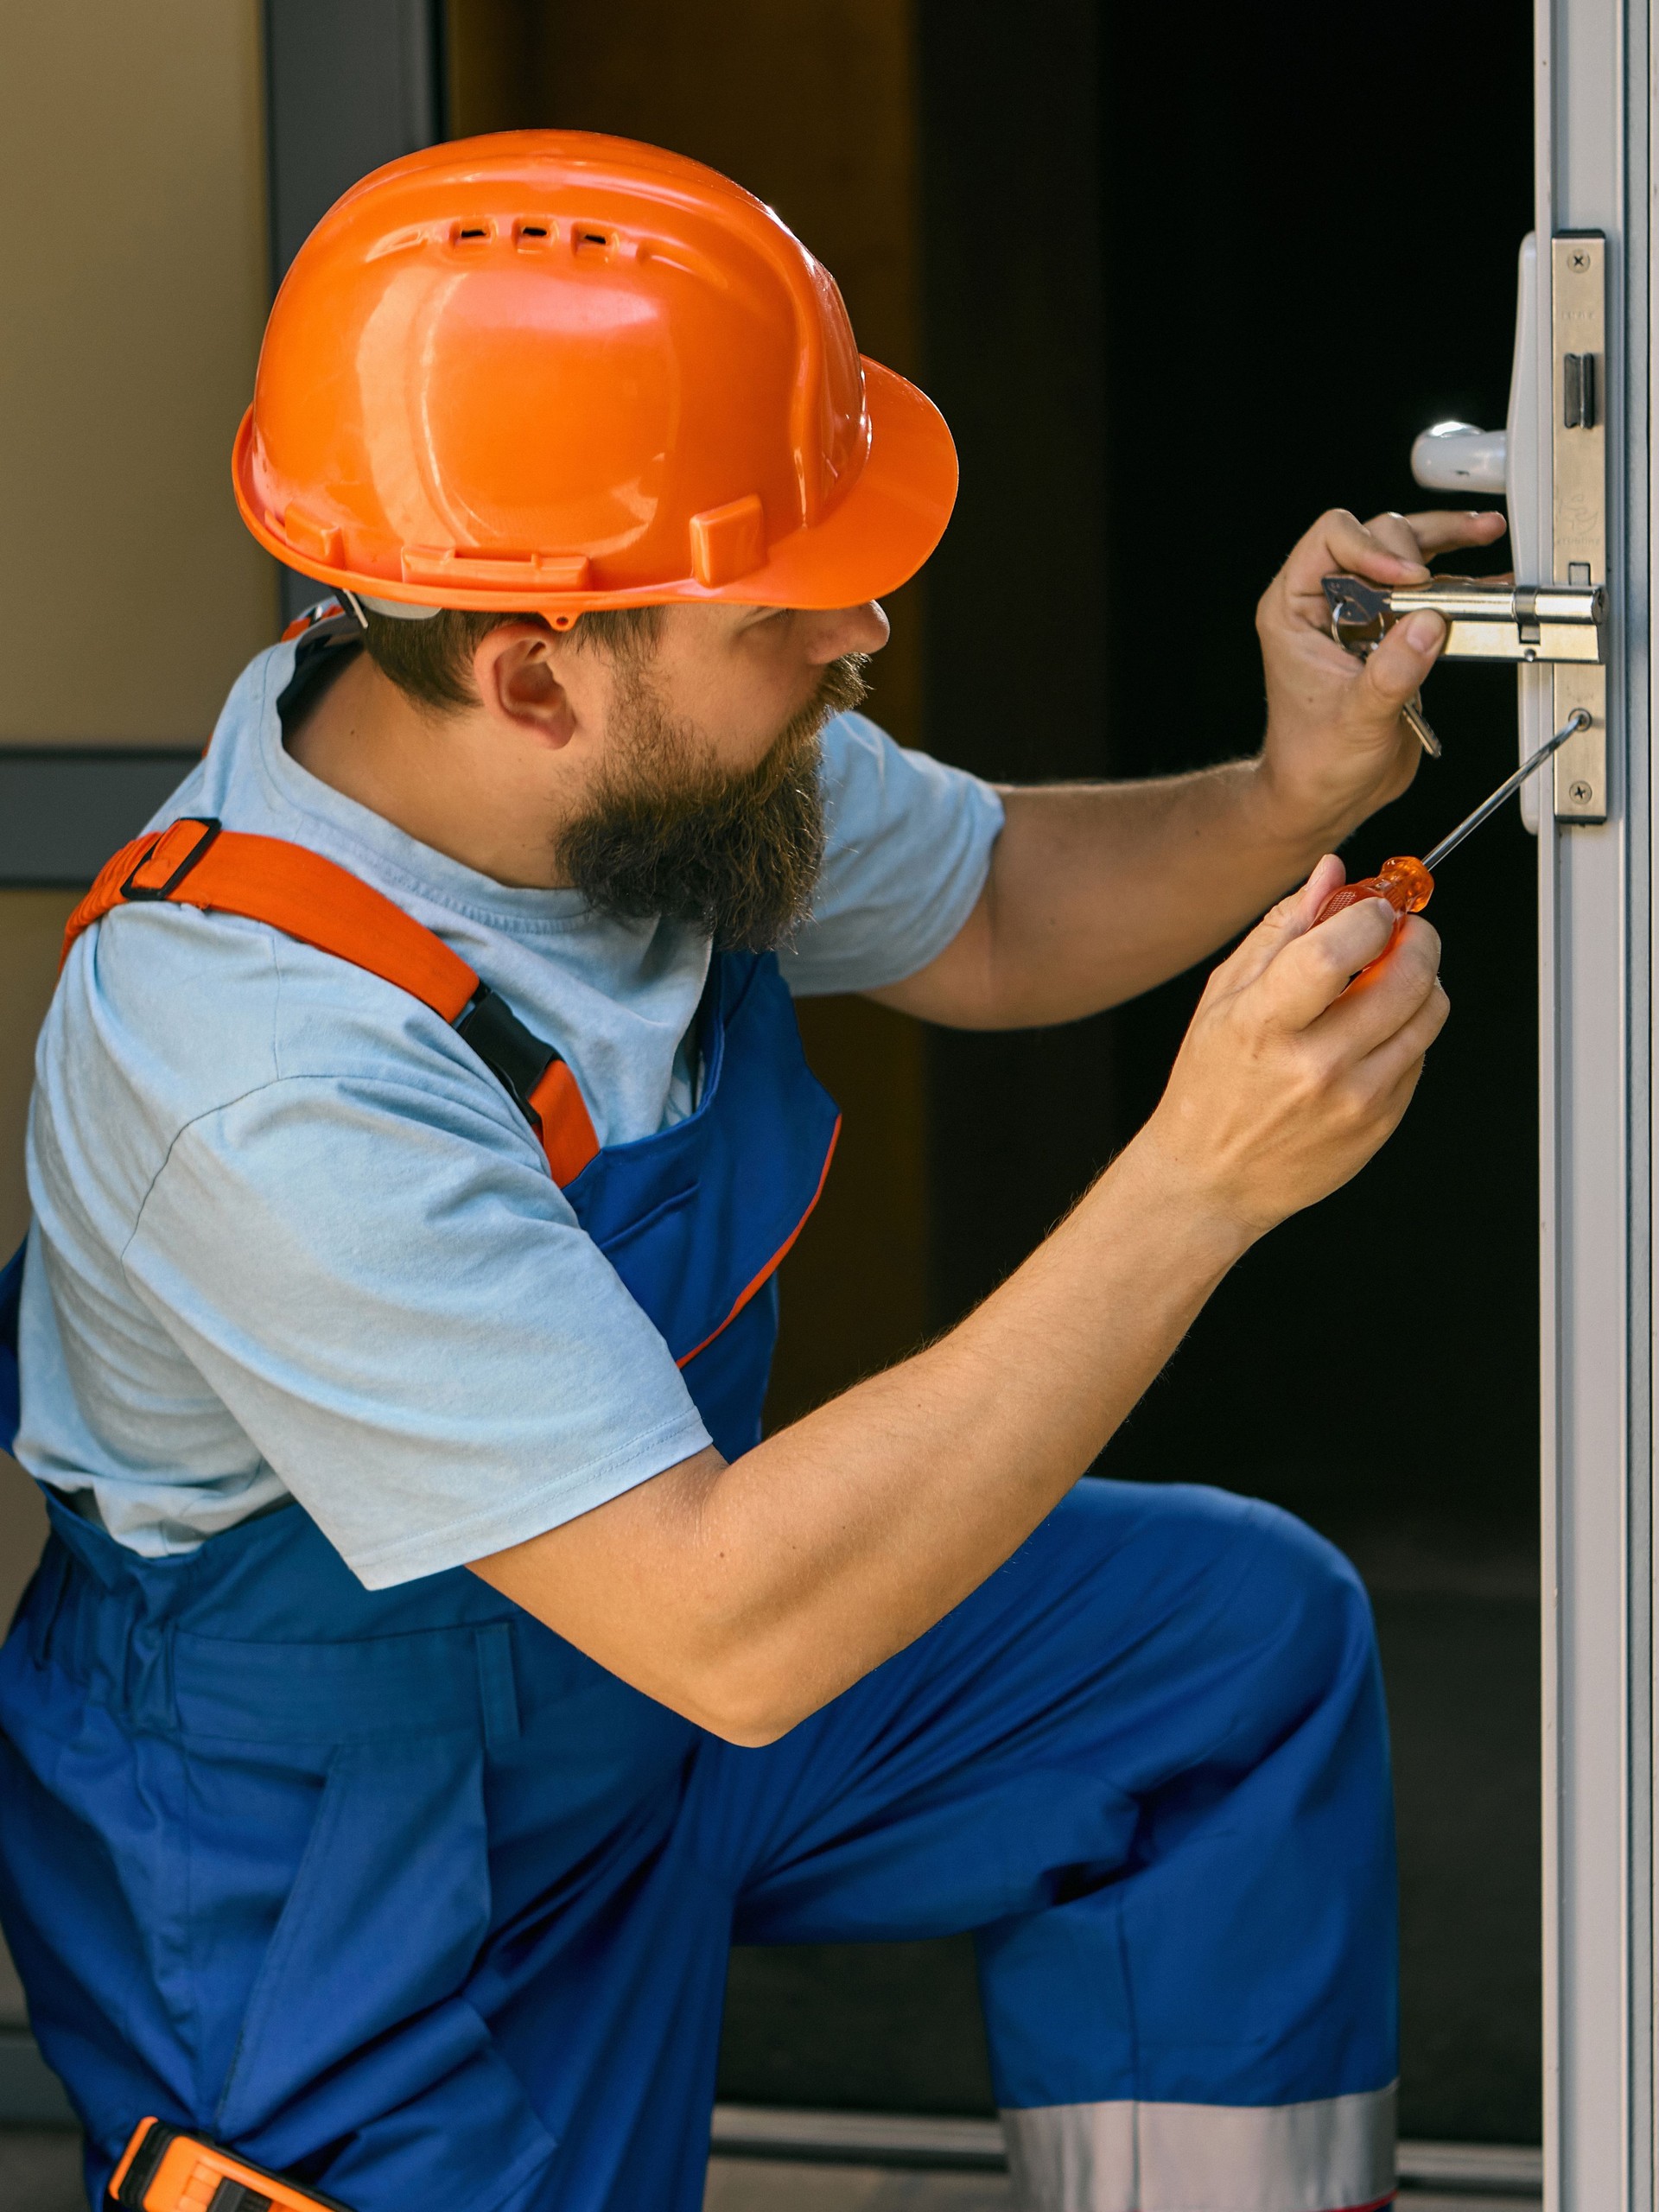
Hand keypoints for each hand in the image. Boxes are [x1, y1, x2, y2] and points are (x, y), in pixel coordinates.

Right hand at [1137, 855, 1448, 1238]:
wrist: (1213, 1180)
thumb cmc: (1211, 1086)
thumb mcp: (1224, 998)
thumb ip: (1282, 930)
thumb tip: (1330, 876)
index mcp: (1262, 1026)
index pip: (1338, 952)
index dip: (1371, 914)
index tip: (1374, 906)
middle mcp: (1314, 1065)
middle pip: (1406, 977)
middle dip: (1418, 936)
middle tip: (1403, 930)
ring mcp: (1355, 1099)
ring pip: (1430, 1013)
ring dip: (1423, 979)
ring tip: (1389, 978)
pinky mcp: (1381, 1123)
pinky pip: (1422, 1054)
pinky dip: (1408, 1030)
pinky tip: (1371, 1033)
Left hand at [1253, 505, 1506, 842]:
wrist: (1327, 795)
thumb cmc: (1313, 762)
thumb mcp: (1354, 720)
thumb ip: (1391, 673)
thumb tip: (1427, 625)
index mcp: (1294, 610)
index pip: (1331, 540)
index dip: (1373, 547)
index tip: (1408, 579)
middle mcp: (1327, 603)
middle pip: (1376, 536)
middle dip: (1415, 548)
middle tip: (1436, 586)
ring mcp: (1364, 614)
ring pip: (1406, 552)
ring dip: (1446, 540)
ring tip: (1483, 531)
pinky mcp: (1395, 632)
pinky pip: (1429, 591)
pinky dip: (1461, 580)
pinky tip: (1492, 573)